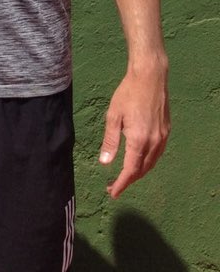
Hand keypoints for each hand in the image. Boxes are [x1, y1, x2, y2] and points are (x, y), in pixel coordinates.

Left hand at [98, 61, 169, 197]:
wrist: (150, 78)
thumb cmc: (127, 94)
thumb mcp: (113, 116)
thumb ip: (110, 141)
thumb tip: (105, 163)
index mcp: (139, 140)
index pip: (130, 170)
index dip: (122, 183)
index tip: (112, 192)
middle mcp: (154, 142)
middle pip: (142, 169)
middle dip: (129, 180)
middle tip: (114, 186)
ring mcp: (163, 137)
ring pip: (151, 163)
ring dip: (138, 172)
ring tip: (125, 176)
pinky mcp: (166, 131)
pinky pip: (157, 154)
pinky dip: (147, 161)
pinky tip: (138, 160)